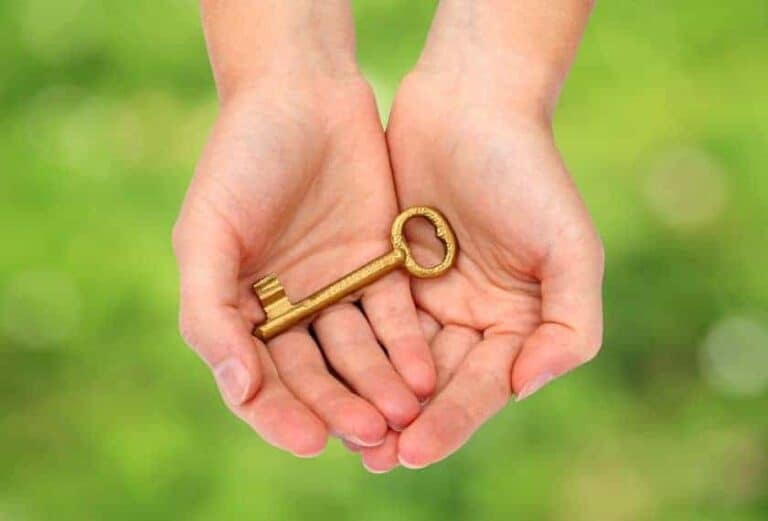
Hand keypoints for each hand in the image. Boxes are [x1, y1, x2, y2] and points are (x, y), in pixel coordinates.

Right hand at [172, 73, 434, 456]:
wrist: (300, 94)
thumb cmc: (239, 160)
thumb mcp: (207, 235)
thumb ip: (210, 313)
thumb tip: (238, 388)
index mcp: (238, 310)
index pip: (258, 382)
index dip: (280, 415)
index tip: (309, 440)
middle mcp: (288, 310)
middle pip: (314, 377)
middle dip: (341, 409)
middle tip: (371, 436)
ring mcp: (336, 291)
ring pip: (359, 355)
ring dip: (380, 387)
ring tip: (405, 414)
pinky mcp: (381, 267)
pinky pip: (394, 318)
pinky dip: (406, 347)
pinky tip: (424, 374)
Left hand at [354, 66, 603, 469]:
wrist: (470, 103)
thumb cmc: (528, 171)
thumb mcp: (568, 245)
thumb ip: (570, 322)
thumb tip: (528, 384)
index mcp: (518, 322)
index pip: (485, 385)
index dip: (453, 419)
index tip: (415, 450)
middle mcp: (472, 318)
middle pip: (438, 384)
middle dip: (407, 421)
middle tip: (372, 458)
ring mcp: (428, 297)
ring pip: (397, 361)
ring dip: (372, 396)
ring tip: (342, 434)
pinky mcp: (388, 272)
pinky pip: (367, 320)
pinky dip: (350, 349)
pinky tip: (323, 376)